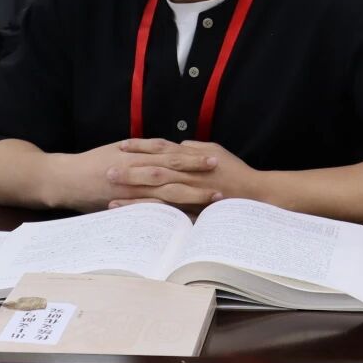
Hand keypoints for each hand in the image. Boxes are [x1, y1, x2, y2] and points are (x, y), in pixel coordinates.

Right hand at [50, 139, 217, 212]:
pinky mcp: (125, 206)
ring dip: (191, 197)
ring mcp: (132, 191)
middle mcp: (137, 172)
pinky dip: (169, 215)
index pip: (171, 156)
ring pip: (166, 194)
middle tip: (223, 183)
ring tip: (212, 200)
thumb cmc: (92, 162)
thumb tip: (167, 148)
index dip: (193, 158)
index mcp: (138, 156)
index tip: (214, 159)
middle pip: (174, 175)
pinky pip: (151, 211)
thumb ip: (144, 149)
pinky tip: (186, 220)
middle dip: (198, 179)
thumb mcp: (119, 148)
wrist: (66, 179)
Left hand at [108, 139, 261, 210]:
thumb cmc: (236, 171)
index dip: (140, 147)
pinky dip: (149, 214)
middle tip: (107, 170)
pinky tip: (133, 218)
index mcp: (190, 157)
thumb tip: (178, 144)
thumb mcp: (215, 150)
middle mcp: (187, 174)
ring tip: (111, 196)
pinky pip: (166, 214)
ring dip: (133, 195)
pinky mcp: (192, 212)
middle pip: (152, 170)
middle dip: (129, 171)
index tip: (121, 146)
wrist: (255, 195)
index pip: (160, 149)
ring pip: (156, 193)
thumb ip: (194, 147)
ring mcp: (189, 194)